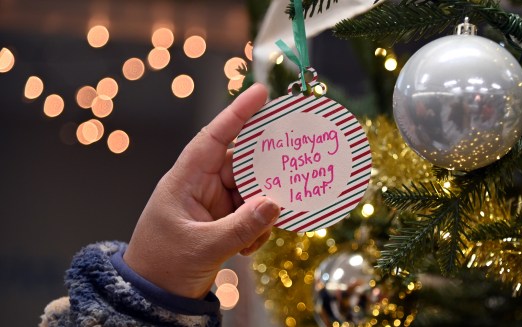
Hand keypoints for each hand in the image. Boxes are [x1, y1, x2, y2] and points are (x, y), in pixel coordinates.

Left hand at [123, 84, 279, 298]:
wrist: (154, 296)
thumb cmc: (163, 266)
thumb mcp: (202, 247)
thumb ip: (240, 227)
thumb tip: (275, 205)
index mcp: (185, 180)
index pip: (213, 137)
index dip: (237, 113)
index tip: (262, 92)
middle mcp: (201, 186)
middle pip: (242, 165)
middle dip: (265, 174)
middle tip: (290, 177)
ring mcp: (214, 205)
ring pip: (251, 192)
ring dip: (262, 211)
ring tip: (258, 235)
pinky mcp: (223, 222)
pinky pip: (251, 214)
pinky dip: (257, 228)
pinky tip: (249, 248)